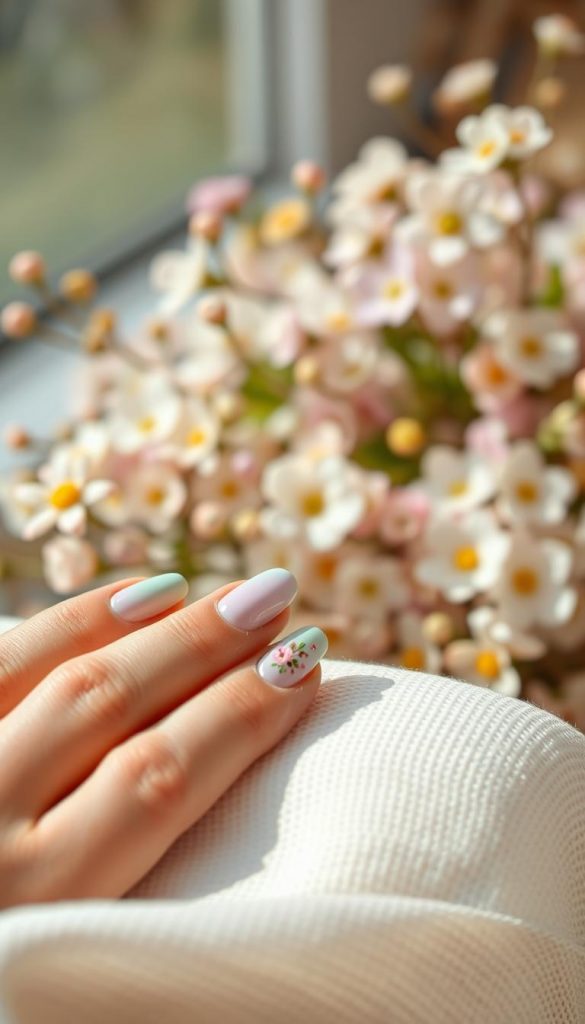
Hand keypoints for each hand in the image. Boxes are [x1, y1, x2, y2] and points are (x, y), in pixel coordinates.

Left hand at [0, 568, 325, 906]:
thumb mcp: (69, 974)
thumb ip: (140, 897)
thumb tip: (226, 789)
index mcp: (36, 905)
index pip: (156, 783)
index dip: (238, 715)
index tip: (303, 671)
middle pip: (111, 704)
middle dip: (206, 646)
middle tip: (277, 602)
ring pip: (55, 672)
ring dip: (149, 625)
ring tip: (227, 597)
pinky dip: (68, 623)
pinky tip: (128, 599)